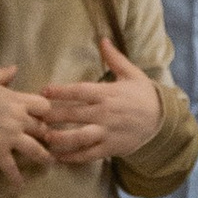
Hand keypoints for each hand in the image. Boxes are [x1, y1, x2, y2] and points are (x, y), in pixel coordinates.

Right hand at [0, 62, 58, 188]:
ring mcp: (10, 137)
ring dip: (43, 157)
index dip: (46, 112)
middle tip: (47, 140)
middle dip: (45, 134)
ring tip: (49, 162)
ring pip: (34, 149)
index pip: (44, 106)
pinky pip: (11, 168)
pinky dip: (16, 179)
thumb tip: (15, 68)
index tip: (44, 116)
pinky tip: (20, 187)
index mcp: (18, 100)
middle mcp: (19, 119)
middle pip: (41, 129)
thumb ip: (3, 74)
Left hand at [39, 37, 164, 164]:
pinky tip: (59, 157)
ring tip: (45, 138)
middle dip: (52, 115)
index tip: (43, 91)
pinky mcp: (110, 148)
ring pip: (79, 137)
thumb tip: (103, 40)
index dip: (60, 91)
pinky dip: (73, 157)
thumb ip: (115, 59)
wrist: (163, 121)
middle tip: (34, 116)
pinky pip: (89, 154)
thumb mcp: (132, 74)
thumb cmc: (145, 96)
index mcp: (107, 94)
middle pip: (73, 114)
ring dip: (60, 138)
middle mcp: (105, 113)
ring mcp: (107, 132)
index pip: (79, 91)